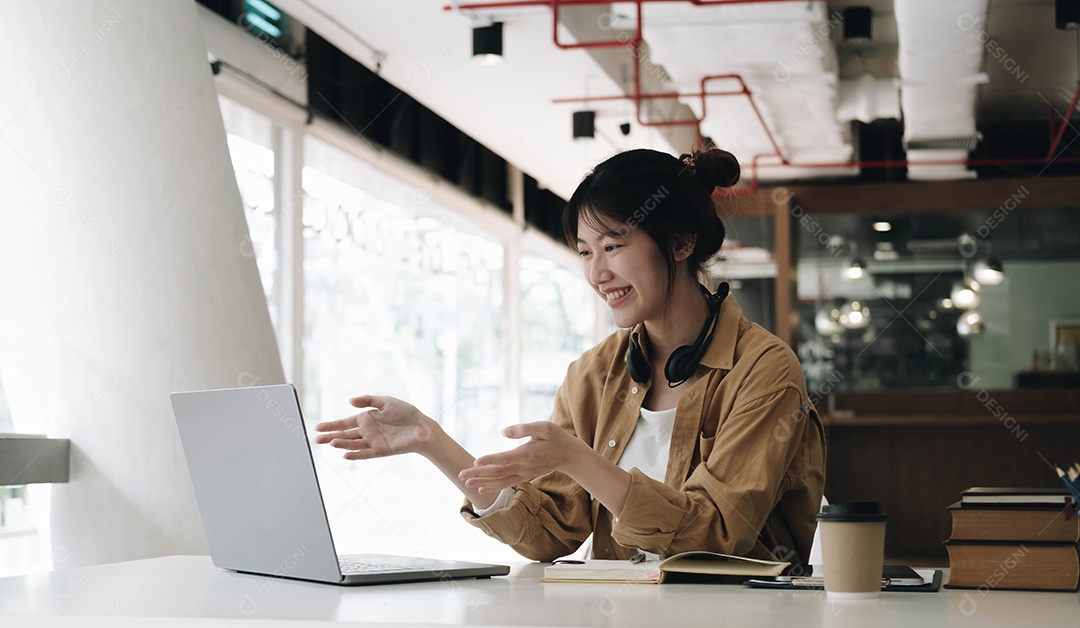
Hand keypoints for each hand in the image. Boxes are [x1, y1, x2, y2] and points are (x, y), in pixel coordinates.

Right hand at [314, 395, 434, 459]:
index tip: (317, 427)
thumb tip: (350, 401)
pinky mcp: (380, 450)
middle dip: (330, 436)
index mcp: (366, 418)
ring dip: (342, 444)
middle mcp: (367, 431)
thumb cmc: (405, 413)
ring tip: (330, 443)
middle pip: (344, 435)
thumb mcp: (385, 402)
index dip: (331, 425)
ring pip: (352, 444)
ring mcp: (373, 441)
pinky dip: (355, 454)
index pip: (344, 423)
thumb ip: (367, 401)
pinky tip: (345, 454)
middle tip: (316, 440)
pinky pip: (365, 453)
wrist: (421, 427)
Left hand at [458, 421, 581, 494]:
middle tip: (460, 475)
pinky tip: (481, 489)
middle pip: (497, 472)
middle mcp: (523, 467)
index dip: (489, 460)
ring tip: (466, 483)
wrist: (569, 455)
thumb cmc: (556, 438)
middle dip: (478, 474)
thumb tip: (503, 432)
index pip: (504, 459)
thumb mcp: (543, 427)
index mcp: (526, 454)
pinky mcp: (524, 477)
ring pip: (500, 481)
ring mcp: (524, 474)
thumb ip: (523, 429)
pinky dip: (493, 487)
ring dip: (482, 482)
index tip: (475, 462)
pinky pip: (506, 484)